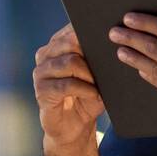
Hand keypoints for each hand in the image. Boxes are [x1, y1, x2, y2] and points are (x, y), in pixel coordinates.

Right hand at [33, 22, 105, 147]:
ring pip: (71, 62)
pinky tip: (94, 95)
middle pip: (72, 41)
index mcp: (57, 44)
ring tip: (100, 85)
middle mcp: (45, 54)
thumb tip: (115, 42)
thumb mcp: (96, 74)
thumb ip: (99, 57)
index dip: (92, 33)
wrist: (73, 127)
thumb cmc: (87, 97)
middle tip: (106, 69)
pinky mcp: (41, 91)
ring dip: (91, 75)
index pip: (73, 28)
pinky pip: (67, 84)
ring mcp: (41, 72)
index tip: (108, 41)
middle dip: (93, 55)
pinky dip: (85, 90)